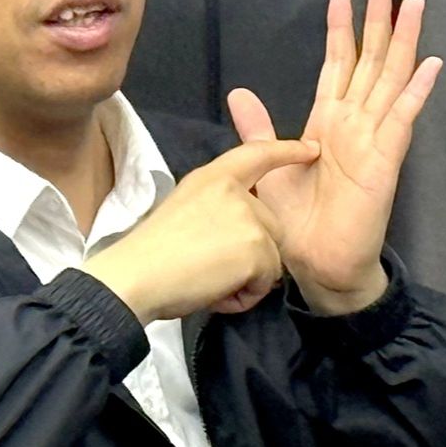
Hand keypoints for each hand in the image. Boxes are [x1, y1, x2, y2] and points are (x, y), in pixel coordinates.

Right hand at [82, 138, 319, 322]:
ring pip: (272, 257)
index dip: (286, 150)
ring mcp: (248, 217)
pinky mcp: (257, 248)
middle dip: (251, 254)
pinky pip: (267, 282)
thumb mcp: (184, 210)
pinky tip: (215, 293)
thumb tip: (236, 235)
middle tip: (210, 270)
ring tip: (209, 283)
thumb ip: (216, 209)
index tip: (309, 149)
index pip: (256, 154)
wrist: (135, 277)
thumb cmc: (149, 254)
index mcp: (212, 177)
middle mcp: (234, 190)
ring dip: (247, 278)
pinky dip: (245, 296)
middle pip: (271, 224)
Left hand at [228, 0, 441, 315]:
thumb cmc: (295, 223)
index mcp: (328, 122)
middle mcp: (355, 123)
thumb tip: (240, 93)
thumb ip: (259, 129)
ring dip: (404, 41)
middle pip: (371, 60)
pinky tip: (430, 64)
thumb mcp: (267, 166)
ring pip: (392, 79)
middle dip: (378, 20)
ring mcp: (374, 139)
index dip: (340, 27)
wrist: (316, 265)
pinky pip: (403, 119)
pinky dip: (417, 91)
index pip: (338, 62)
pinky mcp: (386, 160)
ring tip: (414, 5)